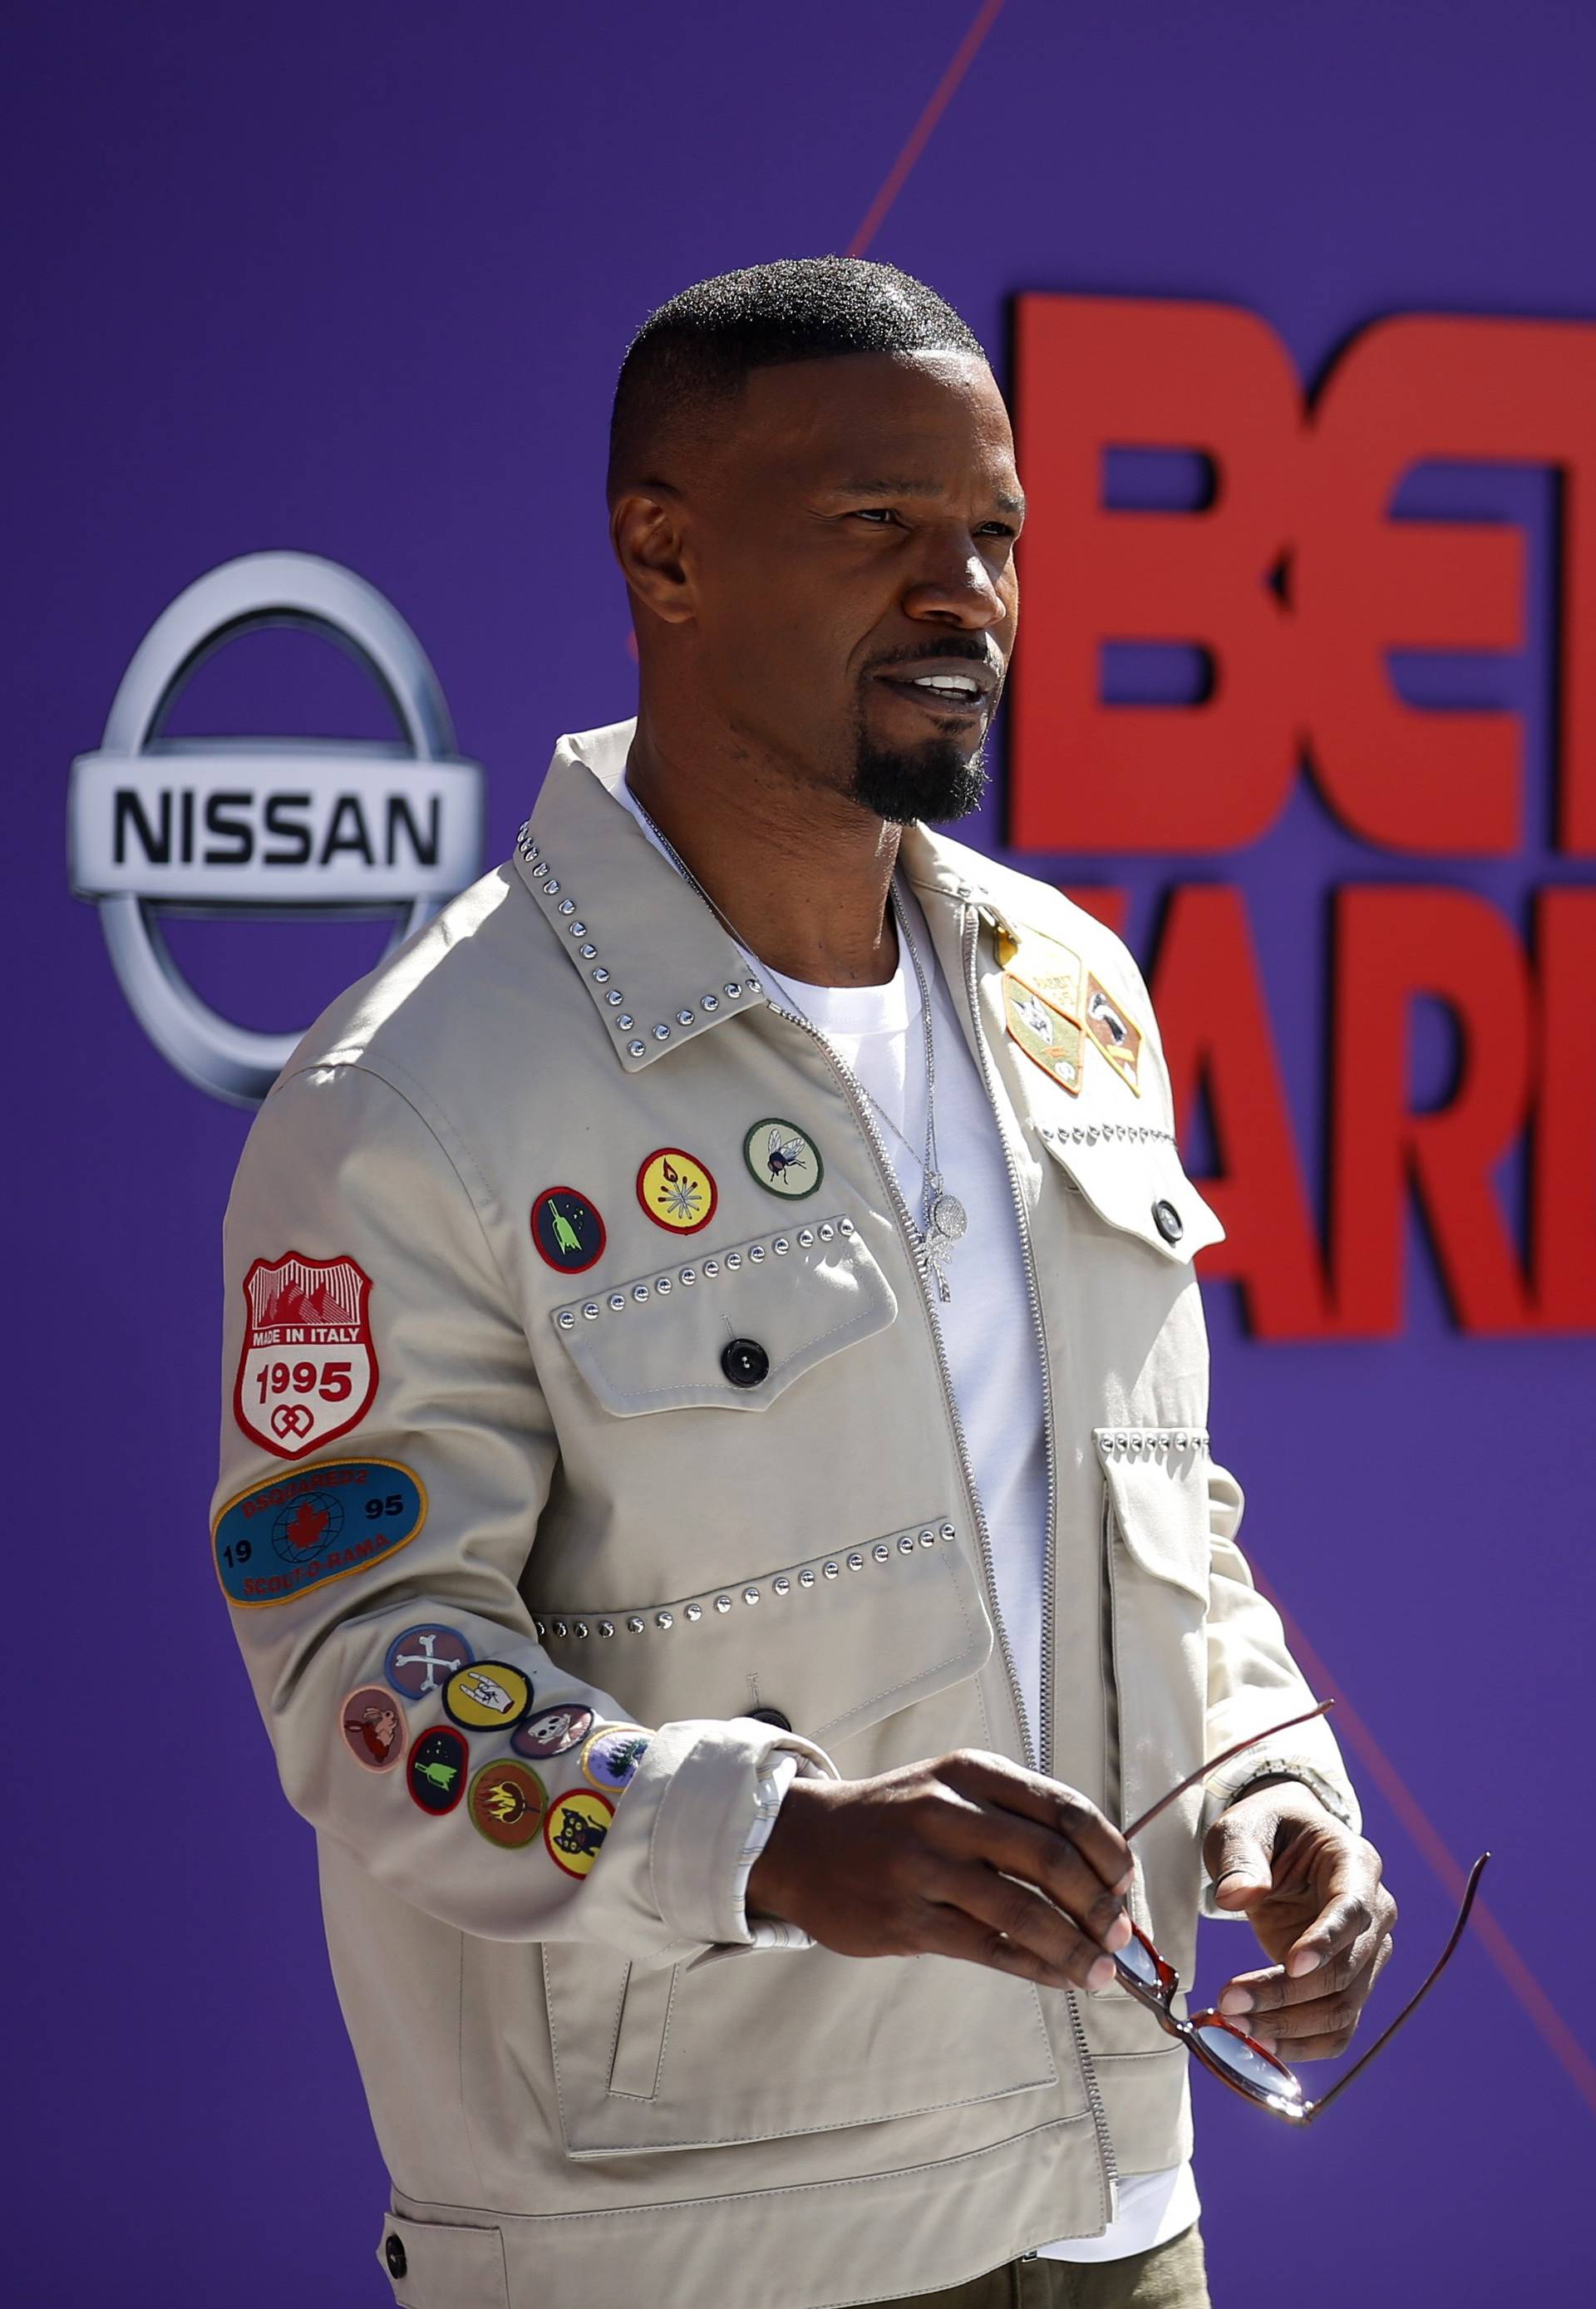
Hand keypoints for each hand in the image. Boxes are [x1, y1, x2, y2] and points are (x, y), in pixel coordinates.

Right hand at [747, 1750, 1134, 1992]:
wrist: (803, 1842)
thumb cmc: (895, 1819)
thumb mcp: (950, 1790)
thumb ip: (1014, 1819)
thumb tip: (1098, 1876)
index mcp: (970, 1773)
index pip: (1063, 1808)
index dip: (1108, 1851)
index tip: (1126, 1883)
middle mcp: (949, 1812)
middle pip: (1051, 1860)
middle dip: (1099, 1905)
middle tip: (1121, 1935)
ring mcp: (925, 1867)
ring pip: (1023, 1912)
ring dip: (1074, 1948)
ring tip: (1099, 1972)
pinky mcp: (907, 1919)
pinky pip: (988, 1948)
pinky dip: (1035, 1967)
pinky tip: (1059, 1979)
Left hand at [1203, 1781, 1397, 2059]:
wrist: (1281, 1847)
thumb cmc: (1264, 1831)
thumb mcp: (1241, 1828)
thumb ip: (1239, 1858)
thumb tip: (1235, 1896)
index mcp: (1356, 1863)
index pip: (1352, 1909)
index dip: (1326, 1940)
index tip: (1291, 1965)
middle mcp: (1374, 1913)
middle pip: (1345, 1969)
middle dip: (1287, 1992)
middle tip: (1230, 2001)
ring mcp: (1366, 1953)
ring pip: (1342, 2007)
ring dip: (1289, 2026)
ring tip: (1236, 2024)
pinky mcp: (1347, 1984)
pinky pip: (1337, 2028)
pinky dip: (1303, 2044)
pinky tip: (1261, 2044)